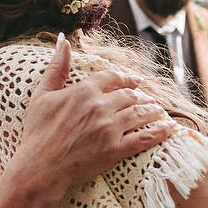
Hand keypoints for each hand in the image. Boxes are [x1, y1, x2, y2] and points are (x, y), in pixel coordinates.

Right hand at [15, 34, 176, 195]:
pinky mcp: (116, 150)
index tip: (134, 81)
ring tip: (159, 111)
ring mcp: (110, 128)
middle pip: (129, 96)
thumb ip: (56, 67)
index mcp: (84, 90)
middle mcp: (101, 106)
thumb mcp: (42, 95)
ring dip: (152, 111)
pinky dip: (160, 132)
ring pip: (140, 114)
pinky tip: (170, 128)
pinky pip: (144, 138)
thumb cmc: (36, 132)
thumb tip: (63, 40)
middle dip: (141, 96)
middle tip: (148, 99)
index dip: (125, 78)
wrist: (40, 167)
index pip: (111, 77)